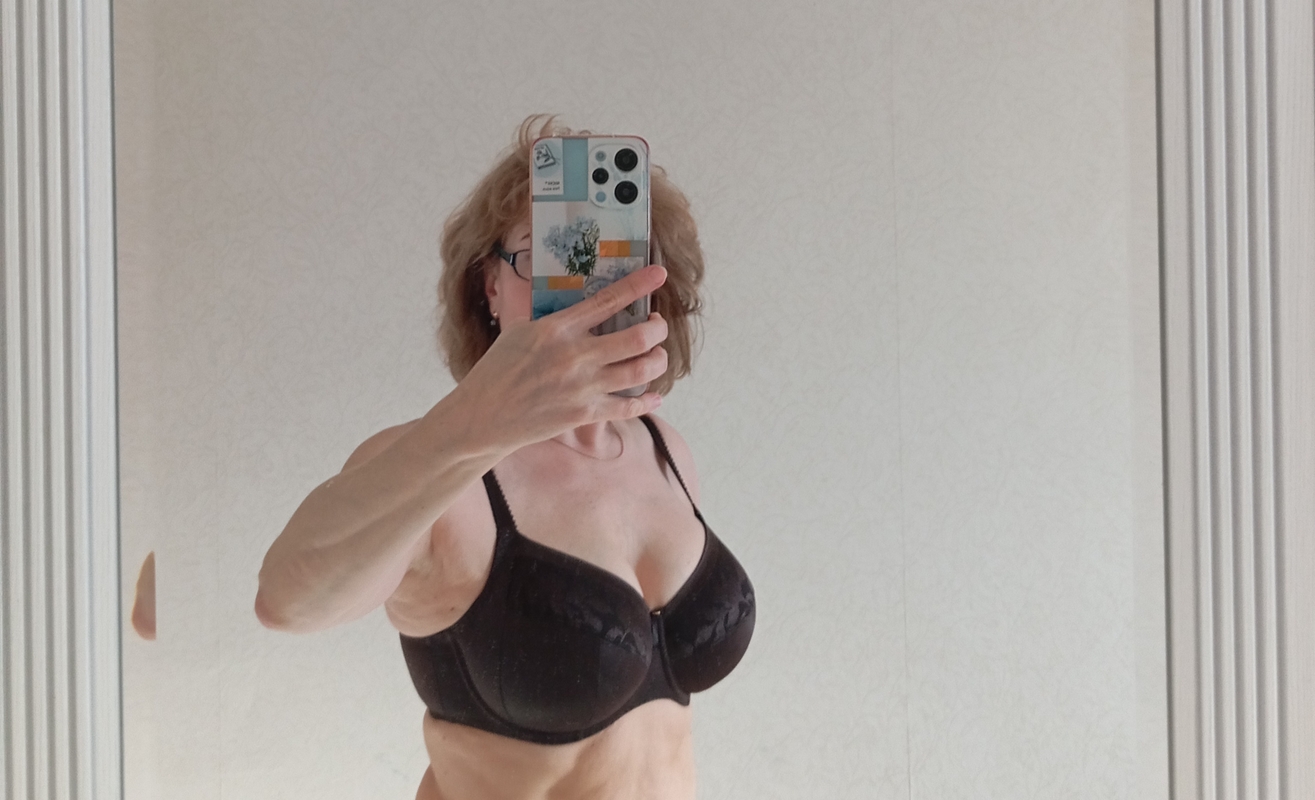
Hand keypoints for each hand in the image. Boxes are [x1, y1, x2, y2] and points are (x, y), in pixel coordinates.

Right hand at [445, 264, 669, 451]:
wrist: (483, 416)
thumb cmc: (495, 370)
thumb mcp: (515, 330)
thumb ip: (541, 312)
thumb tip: (549, 290)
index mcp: (558, 328)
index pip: (607, 300)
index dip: (639, 284)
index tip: (659, 274)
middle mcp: (576, 355)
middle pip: (637, 337)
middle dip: (658, 329)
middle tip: (658, 325)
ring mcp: (583, 387)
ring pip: (640, 371)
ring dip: (659, 361)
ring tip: (659, 356)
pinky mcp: (584, 414)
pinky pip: (628, 407)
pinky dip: (647, 402)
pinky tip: (656, 397)